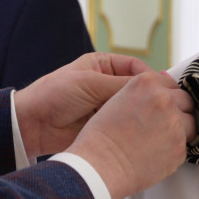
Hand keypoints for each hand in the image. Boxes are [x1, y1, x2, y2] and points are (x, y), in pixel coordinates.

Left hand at [15, 52, 152, 157]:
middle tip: (165, 107)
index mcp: (103, 65)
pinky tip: (143, 132)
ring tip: (157, 120)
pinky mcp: (105, 126)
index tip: (164, 88)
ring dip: (142, 114)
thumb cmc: (54, 94)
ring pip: (133, 108)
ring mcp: (107, 106)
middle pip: (137, 89)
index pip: (136, 67)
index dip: (151, 77)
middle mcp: (107, 84)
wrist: (33, 124)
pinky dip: (134, 129)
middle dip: (149, 97)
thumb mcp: (90, 83)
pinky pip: (125, 126)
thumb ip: (121, 84)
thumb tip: (152, 85)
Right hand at [66, 70, 195, 197]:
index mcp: (146, 82)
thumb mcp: (118, 99)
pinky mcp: (179, 147)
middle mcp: (164, 99)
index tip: (163, 106)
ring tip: (162, 139)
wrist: (100, 165)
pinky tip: (156, 153)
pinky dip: (174, 149)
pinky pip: (185, 145)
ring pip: (192, 123)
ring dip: (182, 129)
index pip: (171, 83)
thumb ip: (143, 93)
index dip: (167, 96)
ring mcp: (175, 123)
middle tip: (165, 123)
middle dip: (179, 111)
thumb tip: (164, 92)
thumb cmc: (102, 135)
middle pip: (186, 101)